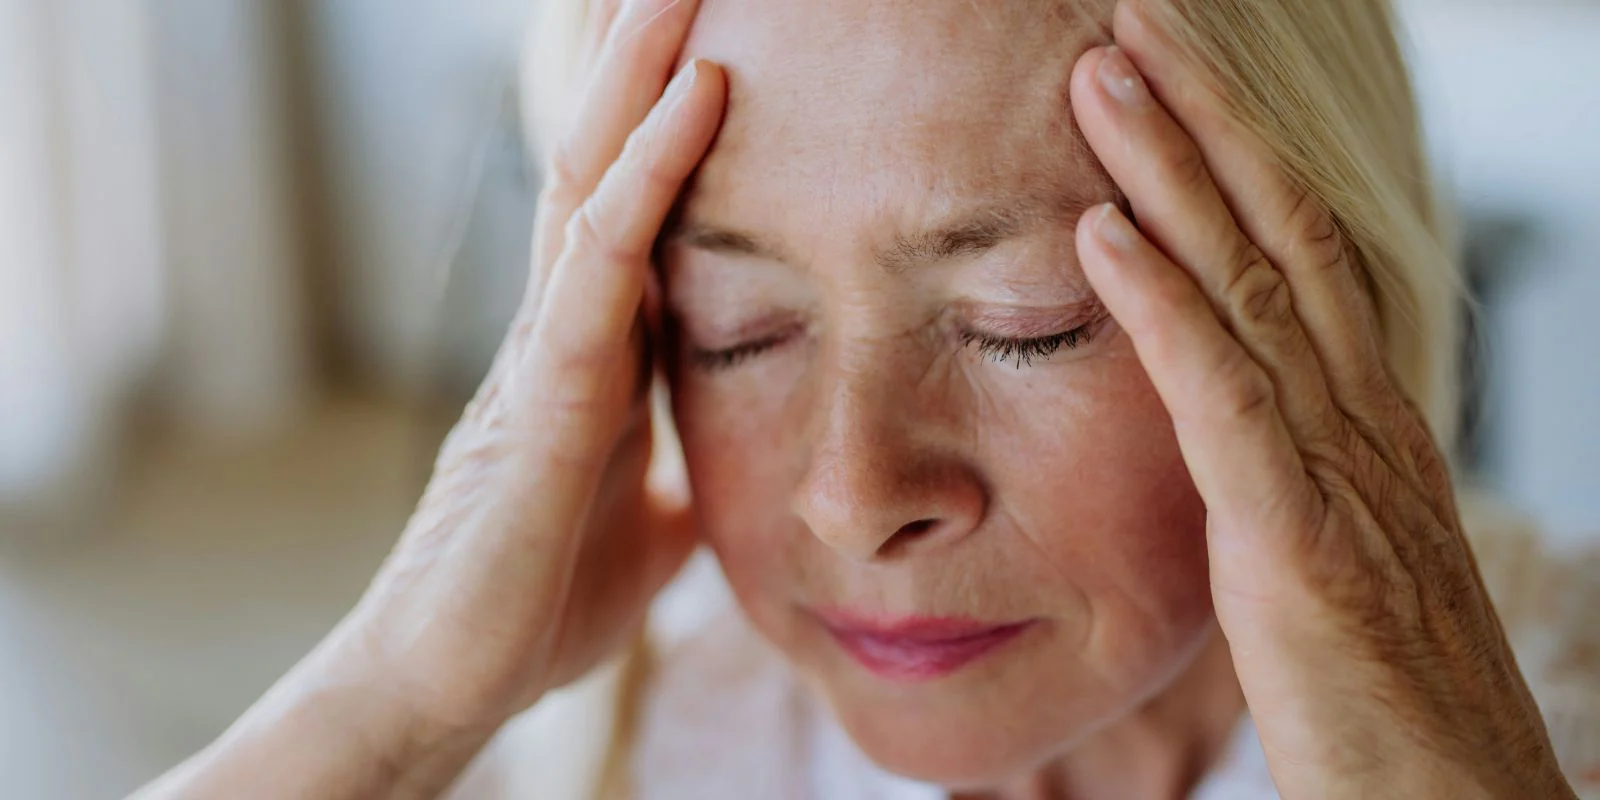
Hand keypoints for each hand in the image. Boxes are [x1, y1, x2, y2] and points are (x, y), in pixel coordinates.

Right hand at [135, 2, 725, 796]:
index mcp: (592, 353)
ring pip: (592, 179)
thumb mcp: (651, 527)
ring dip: (642, 73)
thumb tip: (727, 471)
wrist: (456, 681)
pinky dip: (650, 173)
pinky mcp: (543, 396)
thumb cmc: (539, 601)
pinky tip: (699, 98)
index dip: (668, 124)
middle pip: (602, 162)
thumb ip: (682, 478)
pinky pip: (602, 262)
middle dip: (641, 62)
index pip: (632, 209)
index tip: (713, 42)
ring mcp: (545, 351)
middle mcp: (561, 328)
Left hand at [1069, 3, 1572, 796]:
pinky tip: (1100, 234)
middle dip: (1201, 118)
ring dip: (1171, 172)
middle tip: (1130, 26)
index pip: (1296, 248)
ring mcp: (1336, 472)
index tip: (1165, 77)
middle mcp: (1359, 417)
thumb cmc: (1388, 691)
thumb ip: (1284, 469)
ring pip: (1251, 285)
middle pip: (1279, 231)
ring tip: (1101, 78)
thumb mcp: (1336, 549)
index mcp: (1362, 416)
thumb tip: (1227, 418)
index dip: (1233, 152)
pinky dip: (1161, 308)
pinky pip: (1222, 400)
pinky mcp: (1297, 542)